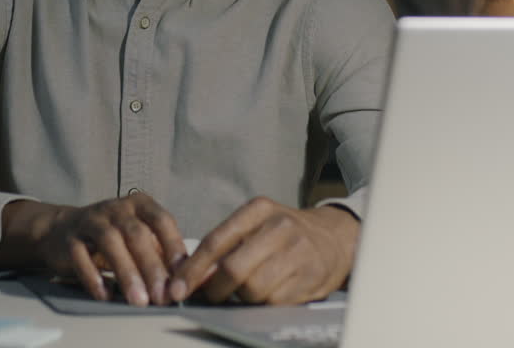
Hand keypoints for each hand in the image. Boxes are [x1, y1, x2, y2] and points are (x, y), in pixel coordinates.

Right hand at [38, 193, 187, 305]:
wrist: (64, 230)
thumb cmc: (115, 237)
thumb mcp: (142, 238)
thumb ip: (166, 255)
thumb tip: (198, 277)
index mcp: (140, 205)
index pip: (162, 221)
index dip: (173, 247)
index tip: (183, 276)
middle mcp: (116, 208)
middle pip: (137, 234)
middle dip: (151, 267)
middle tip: (162, 296)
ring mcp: (91, 220)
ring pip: (110, 242)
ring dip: (126, 272)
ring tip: (139, 300)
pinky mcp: (70, 238)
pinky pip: (80, 256)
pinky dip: (93, 277)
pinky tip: (105, 295)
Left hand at [168, 197, 357, 304]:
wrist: (336, 237)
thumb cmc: (286, 233)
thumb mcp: (256, 226)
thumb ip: (225, 247)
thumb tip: (190, 277)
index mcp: (258, 209)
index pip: (216, 241)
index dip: (193, 269)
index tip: (178, 287)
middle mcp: (279, 227)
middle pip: (232, 269)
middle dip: (214, 290)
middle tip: (210, 296)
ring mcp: (297, 252)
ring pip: (252, 289)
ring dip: (241, 298)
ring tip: (244, 291)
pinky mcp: (310, 277)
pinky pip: (274, 301)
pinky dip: (263, 304)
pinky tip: (267, 294)